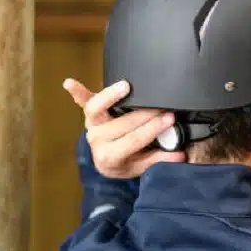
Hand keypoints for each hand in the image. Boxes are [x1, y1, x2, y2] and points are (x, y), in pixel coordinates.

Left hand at [63, 78, 185, 178]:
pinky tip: (69, 83)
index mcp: (111, 157)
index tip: (170, 119)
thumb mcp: (143, 166)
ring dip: (111, 96)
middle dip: (146, 114)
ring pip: (97, 109)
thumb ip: (160, 160)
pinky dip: (76, 92)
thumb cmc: (128, 162)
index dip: (152, 129)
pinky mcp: (89, 115)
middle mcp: (98, 141)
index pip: (134, 139)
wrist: (108, 162)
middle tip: (164, 106)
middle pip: (122, 123)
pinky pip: (82, 102)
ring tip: (127, 87)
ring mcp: (92, 126)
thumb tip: (180, 155)